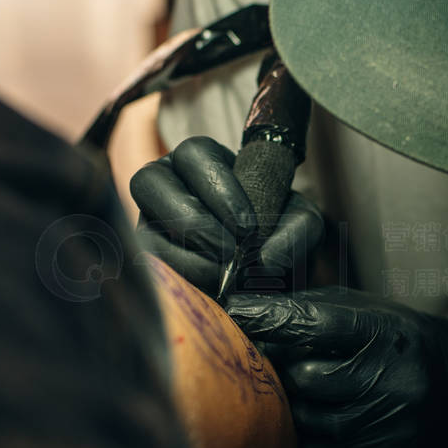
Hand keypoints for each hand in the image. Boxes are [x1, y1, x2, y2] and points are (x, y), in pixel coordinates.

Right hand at [130, 136, 323, 295]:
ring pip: (144, 231)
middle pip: (150, 182)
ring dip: (186, 259)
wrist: (271, 272)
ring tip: (223, 279)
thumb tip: (264, 259)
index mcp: (199, 162)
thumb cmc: (280, 234)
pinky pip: (148, 269)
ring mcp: (149, 222)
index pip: (194, 155)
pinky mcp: (146, 260)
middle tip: (230, 254)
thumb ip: (297, 232)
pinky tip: (211, 293)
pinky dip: (182, 283)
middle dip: (194, 222)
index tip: (250, 228)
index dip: (220, 190)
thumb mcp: (302, 224)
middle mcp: (165, 185)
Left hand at [226, 287, 447, 447]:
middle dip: (288, 368)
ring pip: (308, 419)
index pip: (315, 324)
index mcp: (388, 334)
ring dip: (300, 403)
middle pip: (304, 379)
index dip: (271, 318)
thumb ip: (314, 309)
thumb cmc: (401, 341)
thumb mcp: (369, 310)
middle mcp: (392, 380)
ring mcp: (388, 425)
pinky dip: (315, 431)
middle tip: (289, 359)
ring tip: (315, 387)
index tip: (237, 312)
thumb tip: (252, 311)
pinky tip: (332, 413)